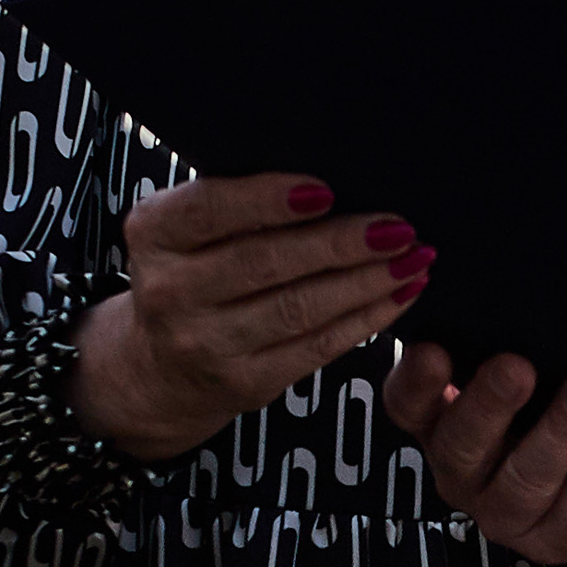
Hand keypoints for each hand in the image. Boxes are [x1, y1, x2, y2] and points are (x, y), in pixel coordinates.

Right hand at [73, 177, 428, 460]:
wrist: (159, 369)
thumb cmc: (190, 273)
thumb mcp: (185, 229)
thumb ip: (234, 203)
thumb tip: (330, 182)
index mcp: (154, 235)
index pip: (209, 209)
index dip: (269, 200)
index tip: (325, 189)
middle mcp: (171, 292)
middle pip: (266, 262)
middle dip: (342, 242)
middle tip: (397, 225)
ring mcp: (206, 344)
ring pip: (299, 309)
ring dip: (366, 282)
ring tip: (412, 258)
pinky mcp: (245, 384)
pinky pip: (317, 348)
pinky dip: (366, 319)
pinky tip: (398, 295)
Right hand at [381, 346, 566, 561]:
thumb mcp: (540, 364)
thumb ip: (515, 341)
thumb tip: (520, 293)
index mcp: (443, 424)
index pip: (409, 405)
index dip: (415, 382)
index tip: (433, 350)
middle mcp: (467, 473)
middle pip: (462, 447)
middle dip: (489, 405)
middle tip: (517, 366)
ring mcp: (511, 514)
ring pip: (525, 479)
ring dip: (558, 431)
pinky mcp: (563, 538)